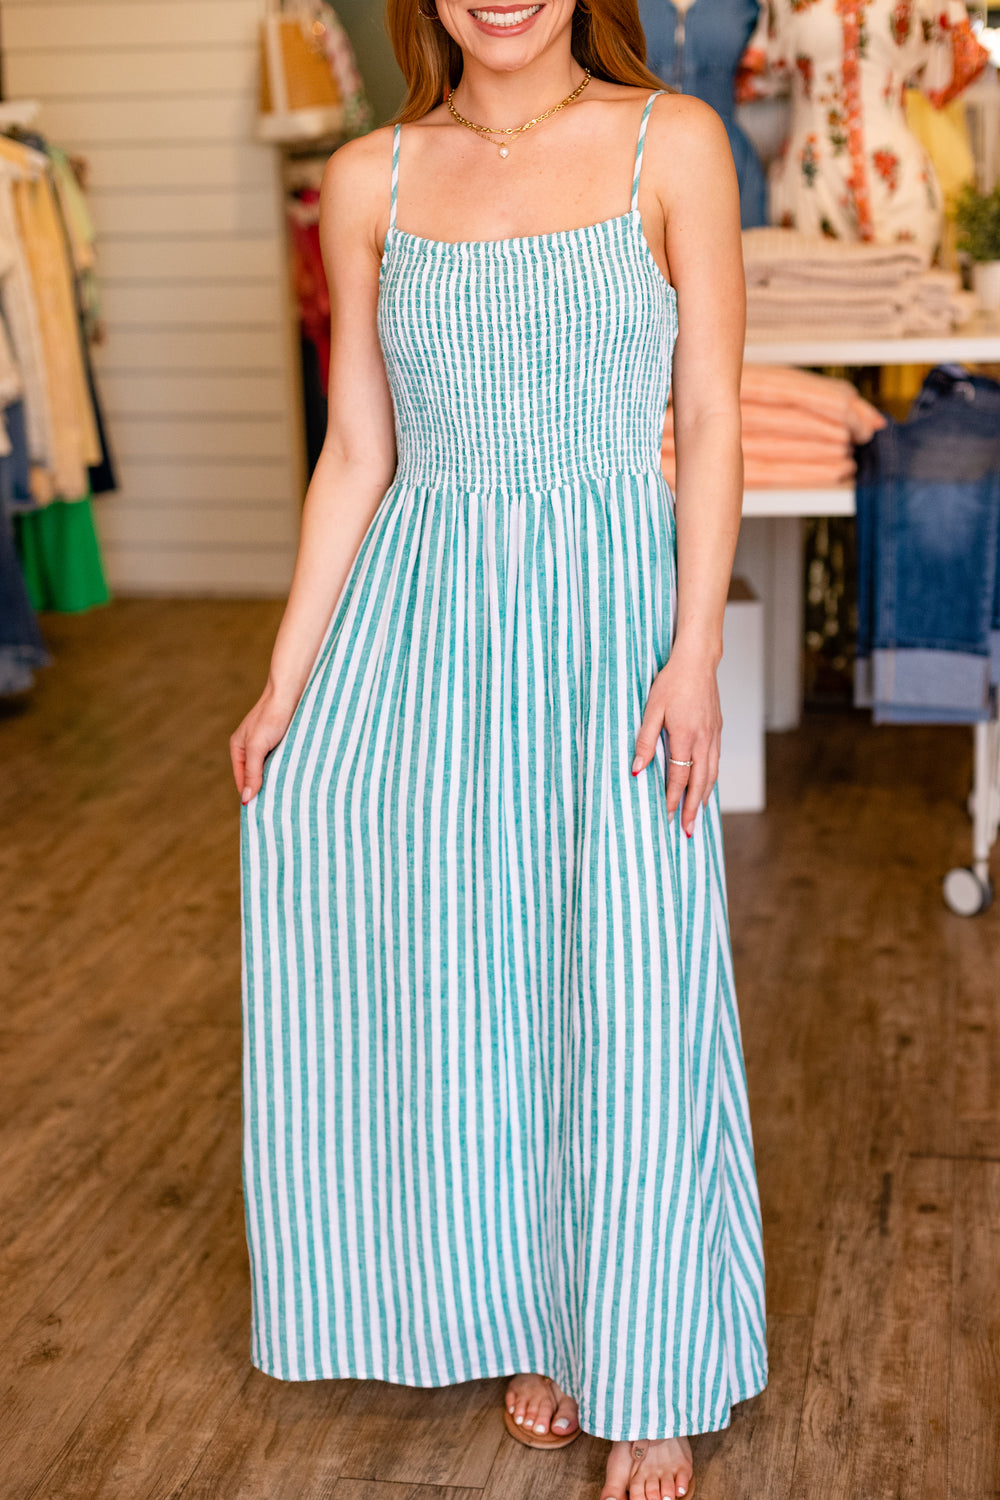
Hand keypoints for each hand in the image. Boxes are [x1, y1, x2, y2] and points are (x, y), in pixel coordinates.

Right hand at [229, 688, 297, 804]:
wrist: (292, 692)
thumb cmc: (272, 716)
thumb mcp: (258, 746)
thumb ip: (252, 772)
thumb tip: (246, 798)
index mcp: (238, 748)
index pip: (242, 780)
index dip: (250, 795)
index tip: (261, 813)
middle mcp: (251, 747)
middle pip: (256, 776)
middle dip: (265, 790)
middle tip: (277, 808)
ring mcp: (267, 744)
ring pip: (270, 769)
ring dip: (277, 780)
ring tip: (287, 797)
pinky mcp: (282, 741)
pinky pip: (282, 761)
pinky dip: (287, 770)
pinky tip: (296, 779)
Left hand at [631, 642, 721, 836]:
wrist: (698, 661)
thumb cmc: (672, 681)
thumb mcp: (651, 709)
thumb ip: (645, 740)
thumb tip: (637, 769)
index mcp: (685, 737)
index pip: (678, 777)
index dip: (672, 799)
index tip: (666, 817)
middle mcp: (703, 740)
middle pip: (699, 783)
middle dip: (692, 809)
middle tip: (688, 831)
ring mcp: (713, 735)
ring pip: (711, 774)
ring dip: (704, 797)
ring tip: (696, 815)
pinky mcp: (717, 729)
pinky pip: (715, 761)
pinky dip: (711, 779)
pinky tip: (705, 785)